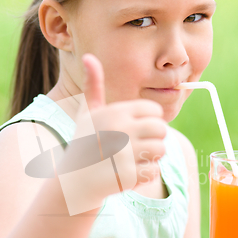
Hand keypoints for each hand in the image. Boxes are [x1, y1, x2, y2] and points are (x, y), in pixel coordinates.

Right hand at [76, 53, 166, 188]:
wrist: (75, 180)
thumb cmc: (85, 141)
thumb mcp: (87, 112)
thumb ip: (93, 85)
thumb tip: (89, 56)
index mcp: (115, 112)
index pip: (155, 111)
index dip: (149, 121)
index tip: (135, 129)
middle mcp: (120, 130)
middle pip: (162, 130)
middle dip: (154, 138)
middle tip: (137, 145)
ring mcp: (124, 154)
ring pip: (161, 150)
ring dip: (151, 156)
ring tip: (133, 158)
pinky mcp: (128, 175)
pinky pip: (154, 171)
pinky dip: (145, 174)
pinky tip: (130, 172)